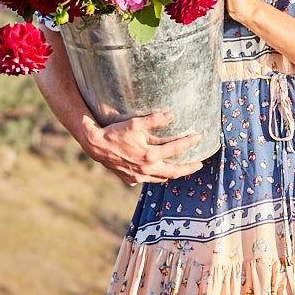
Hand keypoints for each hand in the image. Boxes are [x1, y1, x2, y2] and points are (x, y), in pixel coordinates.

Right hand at [80, 109, 204, 186]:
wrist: (95, 146)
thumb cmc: (115, 132)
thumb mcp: (134, 123)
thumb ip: (154, 119)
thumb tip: (171, 114)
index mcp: (150, 156)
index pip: (175, 150)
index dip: (189, 143)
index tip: (199, 137)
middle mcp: (146, 170)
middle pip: (174, 172)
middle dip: (188, 169)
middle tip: (199, 164)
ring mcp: (138, 177)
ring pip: (161, 179)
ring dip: (172, 174)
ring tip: (181, 168)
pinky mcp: (130, 180)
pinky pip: (147, 180)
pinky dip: (155, 176)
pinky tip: (157, 171)